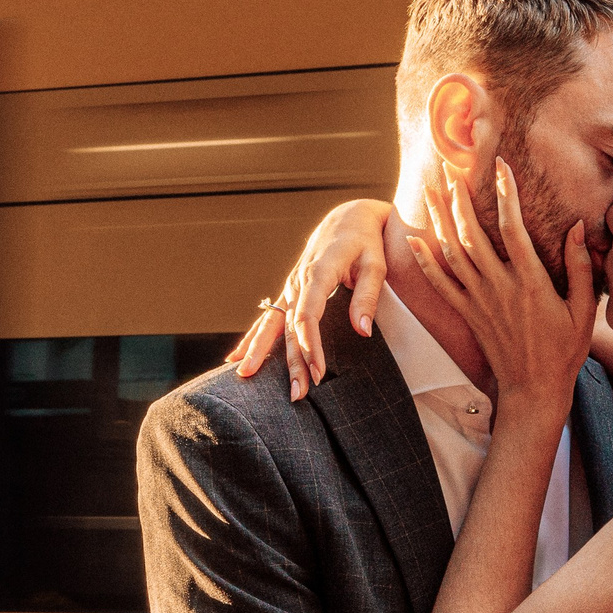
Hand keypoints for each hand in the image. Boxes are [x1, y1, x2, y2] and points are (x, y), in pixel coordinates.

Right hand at [228, 197, 393, 397]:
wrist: (348, 218)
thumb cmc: (367, 242)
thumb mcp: (375, 264)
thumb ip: (367, 296)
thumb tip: (362, 332)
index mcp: (319, 272)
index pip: (308, 314)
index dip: (310, 345)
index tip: (318, 372)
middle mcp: (298, 281)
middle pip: (288, 327)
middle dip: (290, 362)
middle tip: (295, 394)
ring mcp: (290, 286)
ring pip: (273, 324)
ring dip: (261, 352)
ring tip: (244, 377)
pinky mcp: (289, 292)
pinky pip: (267, 318)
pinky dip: (252, 338)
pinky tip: (236, 358)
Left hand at [408, 159, 593, 415]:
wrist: (533, 389)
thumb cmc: (564, 350)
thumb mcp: (583, 310)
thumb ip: (580, 267)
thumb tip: (578, 227)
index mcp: (531, 282)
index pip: (514, 229)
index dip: (506, 195)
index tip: (501, 167)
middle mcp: (500, 287)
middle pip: (472, 234)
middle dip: (458, 198)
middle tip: (448, 169)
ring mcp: (480, 301)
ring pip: (453, 252)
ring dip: (439, 219)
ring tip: (429, 190)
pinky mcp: (467, 314)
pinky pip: (440, 283)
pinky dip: (425, 260)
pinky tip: (413, 239)